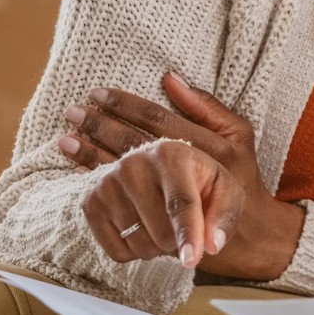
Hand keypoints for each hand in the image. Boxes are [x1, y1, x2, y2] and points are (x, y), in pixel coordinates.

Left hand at [60, 71, 303, 279]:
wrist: (247, 235)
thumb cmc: (241, 180)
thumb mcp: (239, 136)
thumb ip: (206, 107)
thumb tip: (170, 79)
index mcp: (205, 146)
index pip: (157, 119)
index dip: (126, 104)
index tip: (99, 93)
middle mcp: (185, 170)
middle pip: (133, 143)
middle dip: (100, 126)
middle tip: (73, 112)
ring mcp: (168, 198)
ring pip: (123, 172)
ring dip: (92, 154)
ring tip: (66, 139)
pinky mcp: (157, 221)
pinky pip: (120, 200)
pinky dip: (99, 185)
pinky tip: (80, 171)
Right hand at [81, 138, 242, 269]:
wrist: (158, 172)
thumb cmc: (197, 181)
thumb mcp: (223, 190)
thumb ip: (224, 216)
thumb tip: (212, 245)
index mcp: (172, 154)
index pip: (180, 203)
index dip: (188, 235)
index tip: (191, 261)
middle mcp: (134, 164)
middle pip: (161, 231)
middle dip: (178, 242)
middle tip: (183, 228)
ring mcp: (107, 184)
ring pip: (138, 244)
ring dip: (157, 248)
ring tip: (162, 225)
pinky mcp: (90, 204)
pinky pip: (116, 252)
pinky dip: (134, 252)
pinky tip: (141, 230)